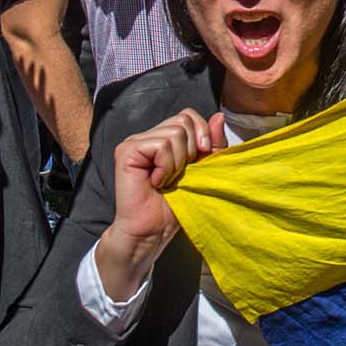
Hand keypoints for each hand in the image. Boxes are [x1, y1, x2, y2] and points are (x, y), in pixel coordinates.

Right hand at [95, 109, 226, 299]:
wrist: (153, 230)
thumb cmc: (176, 204)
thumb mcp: (203, 169)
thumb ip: (213, 144)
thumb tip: (218, 116)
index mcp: (164, 137)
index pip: (188, 115)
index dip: (202, 134)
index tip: (201, 159)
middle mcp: (148, 135)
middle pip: (184, 120)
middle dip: (191, 151)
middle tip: (179, 175)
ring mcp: (135, 141)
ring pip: (174, 133)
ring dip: (178, 163)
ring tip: (167, 180)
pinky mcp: (127, 151)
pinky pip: (160, 146)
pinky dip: (166, 167)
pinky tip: (157, 182)